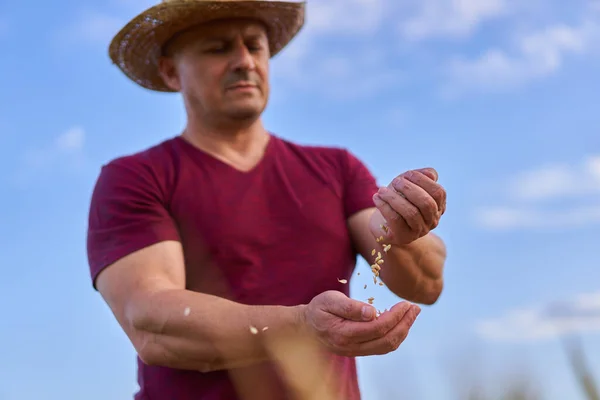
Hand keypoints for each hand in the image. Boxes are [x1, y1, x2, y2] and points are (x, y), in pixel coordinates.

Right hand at [301, 290, 419, 356]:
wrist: (305, 327)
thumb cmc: (318, 309)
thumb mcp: (329, 300)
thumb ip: (350, 307)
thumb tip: (373, 312)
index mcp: (344, 333)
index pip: (378, 328)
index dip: (395, 317)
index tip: (405, 303)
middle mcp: (352, 347)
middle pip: (387, 340)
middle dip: (405, 324)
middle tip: (415, 308)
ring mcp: (356, 351)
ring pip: (386, 346)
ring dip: (403, 330)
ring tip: (411, 314)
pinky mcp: (359, 350)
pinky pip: (382, 347)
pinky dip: (394, 335)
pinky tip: (399, 322)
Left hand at [372, 168, 445, 245]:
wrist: (382, 222)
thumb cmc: (398, 200)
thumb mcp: (409, 184)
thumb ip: (421, 176)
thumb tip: (430, 174)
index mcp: (438, 206)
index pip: (438, 193)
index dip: (423, 180)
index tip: (407, 174)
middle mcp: (432, 220)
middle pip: (427, 203)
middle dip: (409, 189)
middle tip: (395, 182)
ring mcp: (419, 231)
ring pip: (411, 213)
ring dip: (394, 198)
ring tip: (381, 190)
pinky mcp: (403, 237)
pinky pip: (396, 220)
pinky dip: (384, 206)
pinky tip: (377, 198)